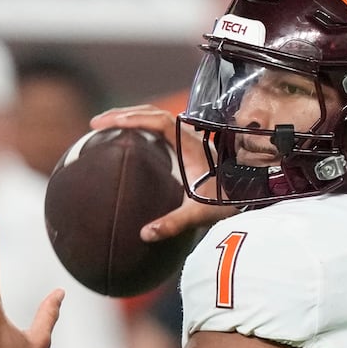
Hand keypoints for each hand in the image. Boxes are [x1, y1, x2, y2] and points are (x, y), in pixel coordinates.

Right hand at [89, 107, 237, 241]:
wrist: (250, 193)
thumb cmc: (227, 201)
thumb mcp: (199, 213)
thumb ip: (173, 223)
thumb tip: (145, 234)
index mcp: (190, 144)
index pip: (157, 120)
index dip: (131, 118)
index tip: (107, 123)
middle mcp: (189, 136)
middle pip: (152, 113)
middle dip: (123, 114)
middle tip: (96, 123)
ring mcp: (189, 138)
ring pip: (156, 117)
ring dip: (132, 117)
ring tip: (107, 125)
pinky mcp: (189, 144)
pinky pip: (162, 127)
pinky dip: (142, 125)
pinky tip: (129, 137)